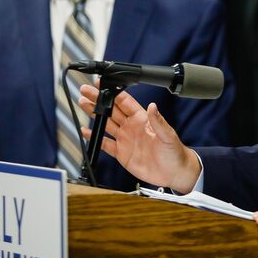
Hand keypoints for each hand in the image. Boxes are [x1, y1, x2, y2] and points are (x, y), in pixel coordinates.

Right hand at [78, 84, 201, 192]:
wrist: (173, 173)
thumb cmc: (175, 152)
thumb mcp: (168, 135)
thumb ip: (158, 121)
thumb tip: (153, 106)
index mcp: (142, 119)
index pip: (125, 102)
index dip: (113, 92)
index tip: (102, 84)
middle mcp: (132, 127)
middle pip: (111, 110)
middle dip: (98, 100)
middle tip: (85, 91)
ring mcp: (125, 139)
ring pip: (106, 124)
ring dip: (94, 114)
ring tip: (83, 104)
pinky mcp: (121, 153)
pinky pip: (105, 143)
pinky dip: (94, 137)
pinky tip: (86, 131)